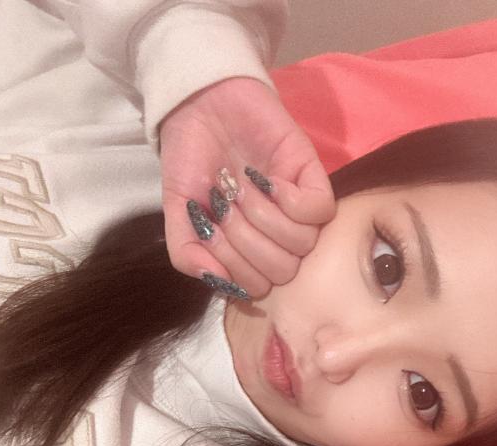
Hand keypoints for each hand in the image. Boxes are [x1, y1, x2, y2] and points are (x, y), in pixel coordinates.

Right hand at [159, 77, 335, 298]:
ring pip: (301, 244)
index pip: (257, 287)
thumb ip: (187, 254)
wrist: (202, 106)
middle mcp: (278, 236)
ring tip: (241, 189)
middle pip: (282, 271)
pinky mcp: (313, 178)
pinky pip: (318, 211)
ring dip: (265, 219)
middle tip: (226, 208)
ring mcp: (299, 209)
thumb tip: (218, 281)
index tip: (211, 231)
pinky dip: (290, 200)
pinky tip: (268, 181)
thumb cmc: (191, 162)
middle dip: (247, 244)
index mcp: (250, 252)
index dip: (234, 267)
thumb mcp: (178, 215)